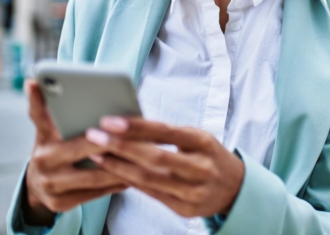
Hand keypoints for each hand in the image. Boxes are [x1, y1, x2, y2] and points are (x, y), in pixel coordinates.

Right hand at [22, 80, 128, 225]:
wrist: (38, 186)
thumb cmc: (54, 147)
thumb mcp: (49, 127)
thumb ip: (48, 108)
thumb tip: (33, 81)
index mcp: (42, 137)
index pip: (44, 116)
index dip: (49, 102)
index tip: (67, 93)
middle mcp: (43, 161)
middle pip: (85, 147)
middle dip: (113, 140)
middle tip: (140, 132)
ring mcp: (51, 185)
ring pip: (95, 174)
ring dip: (123, 165)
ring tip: (146, 155)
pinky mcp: (61, 204)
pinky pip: (97, 193)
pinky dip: (117, 183)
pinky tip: (135, 175)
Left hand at [85, 117, 244, 217]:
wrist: (235, 188)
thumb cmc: (208, 155)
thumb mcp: (197, 138)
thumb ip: (168, 134)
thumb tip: (128, 124)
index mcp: (203, 142)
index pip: (166, 132)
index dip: (136, 126)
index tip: (110, 121)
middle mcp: (200, 167)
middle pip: (154, 158)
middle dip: (120, 146)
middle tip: (94, 136)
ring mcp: (193, 191)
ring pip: (149, 179)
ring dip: (118, 167)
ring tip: (96, 155)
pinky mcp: (185, 209)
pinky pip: (151, 194)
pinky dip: (130, 182)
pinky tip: (113, 172)